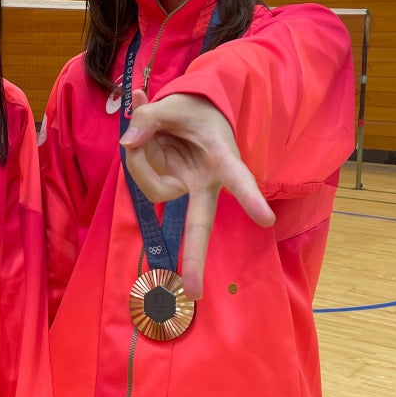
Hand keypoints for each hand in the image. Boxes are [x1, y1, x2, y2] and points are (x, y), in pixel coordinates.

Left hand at [119, 90, 274, 299]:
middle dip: (195, 258)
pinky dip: (136, 158)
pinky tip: (141, 135)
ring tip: (146, 129)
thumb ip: (150, 117)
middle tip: (195, 292)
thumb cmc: (193, 109)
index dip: (250, 197)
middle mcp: (205, 182)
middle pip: (200, 224)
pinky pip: (142, 180)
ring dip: (140, 158)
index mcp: (221, 158)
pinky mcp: (168, 188)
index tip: (266, 219)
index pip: (237, 178)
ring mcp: (184, 188)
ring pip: (152, 188)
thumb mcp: (174, 104)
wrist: (194, 111)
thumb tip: (128, 143)